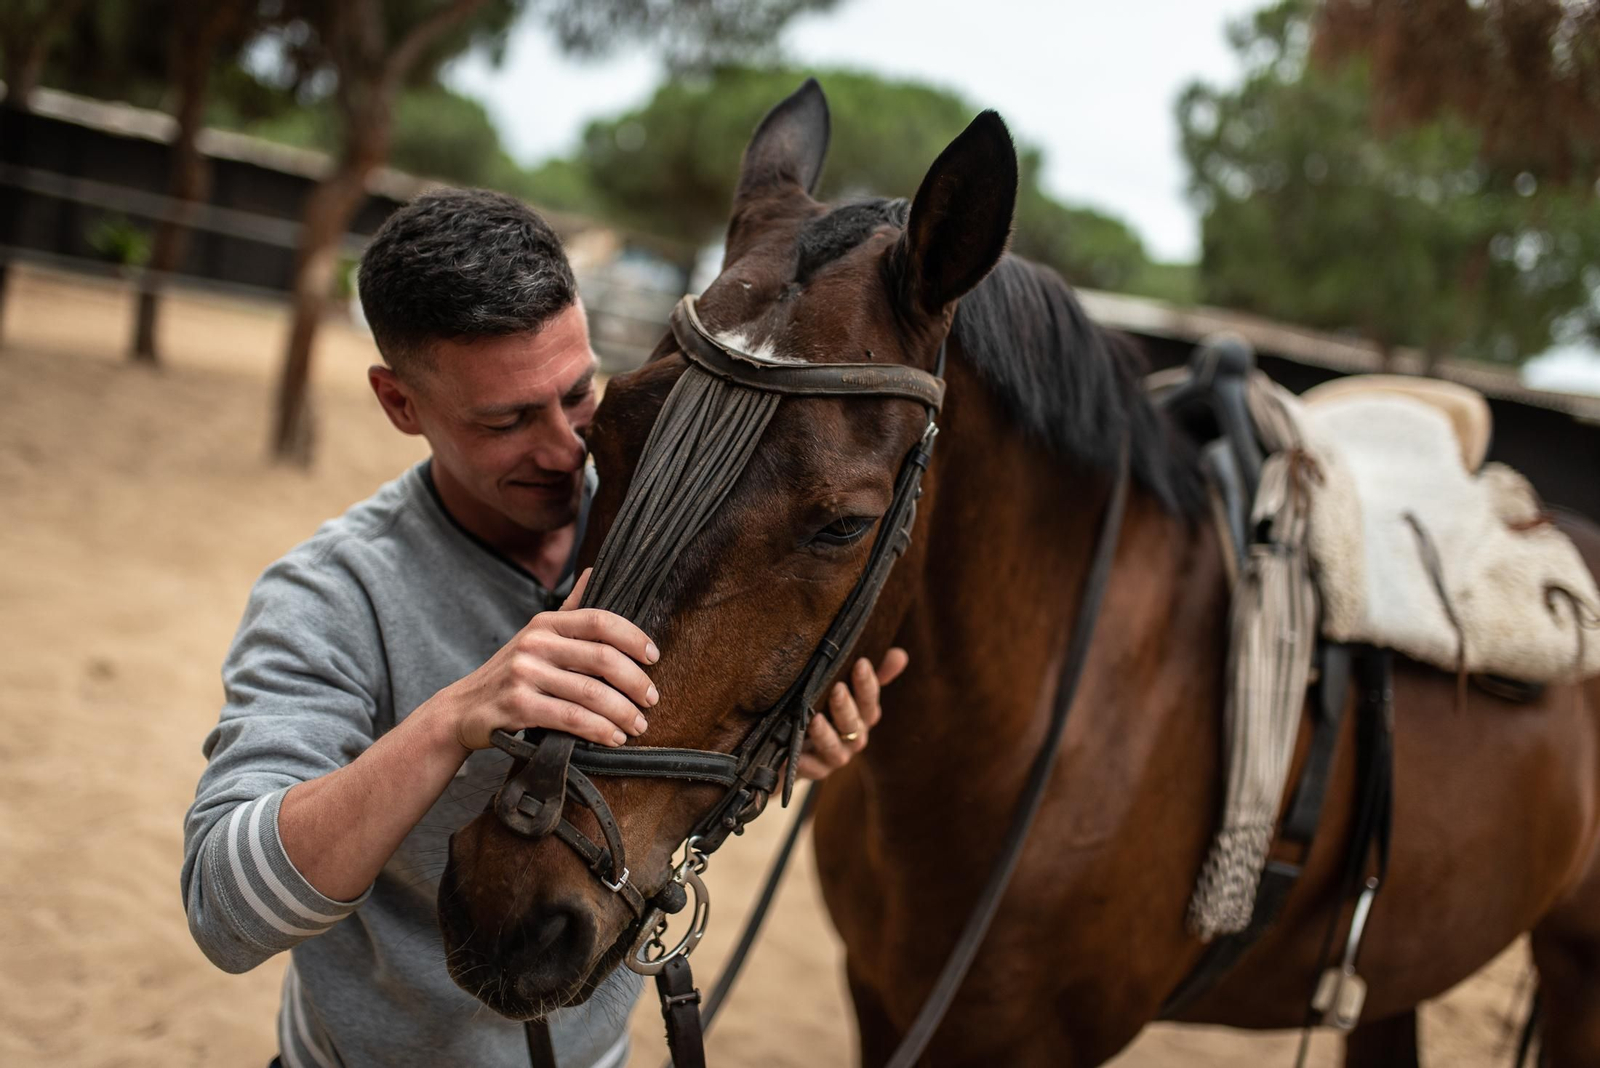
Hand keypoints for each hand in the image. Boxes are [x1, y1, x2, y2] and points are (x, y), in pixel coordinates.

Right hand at [427, 569, 659, 752]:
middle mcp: (535, 643)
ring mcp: (524, 674)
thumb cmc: (511, 672)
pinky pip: (571, 718)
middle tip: (652, 700)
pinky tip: (613, 738)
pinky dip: (599, 730)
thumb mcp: (537, 636)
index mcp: (546, 623)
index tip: (655, 657)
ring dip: (623, 712)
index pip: (600, 620)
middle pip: (602, 658)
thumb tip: (595, 571)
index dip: (634, 637)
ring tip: (639, 725)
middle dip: (635, 682)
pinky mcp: (517, 705)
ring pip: (590, 693)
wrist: (462, 708)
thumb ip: (570, 609)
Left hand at [797, 648, 908, 780]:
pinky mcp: (814, 771)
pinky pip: (813, 770)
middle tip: (837, 689)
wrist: (792, 748)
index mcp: (862, 716)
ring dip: (826, 735)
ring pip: (835, 748)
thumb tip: (900, 655)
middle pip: (854, 724)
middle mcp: (853, 738)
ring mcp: (835, 756)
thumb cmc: (823, 709)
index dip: (867, 683)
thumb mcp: (843, 687)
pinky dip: (804, 763)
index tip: (861, 662)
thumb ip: (872, 673)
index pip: (870, 699)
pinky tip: (794, 755)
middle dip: (846, 707)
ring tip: (815, 720)